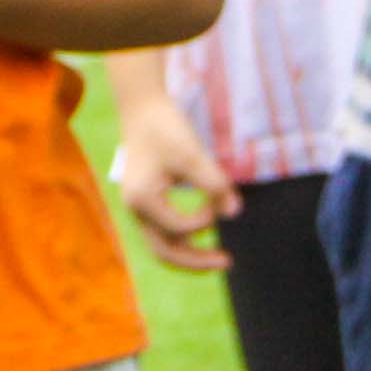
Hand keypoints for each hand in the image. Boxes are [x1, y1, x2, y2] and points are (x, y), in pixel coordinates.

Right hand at [111, 92, 239, 274]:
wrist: (143, 109)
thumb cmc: (165, 128)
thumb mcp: (192, 154)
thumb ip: (214, 183)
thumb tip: (235, 212)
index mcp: (141, 200)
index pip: (178, 228)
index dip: (205, 220)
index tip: (220, 199)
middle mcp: (135, 210)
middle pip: (165, 251)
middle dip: (196, 261)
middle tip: (228, 261)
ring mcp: (138, 209)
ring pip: (163, 245)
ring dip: (190, 254)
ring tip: (217, 257)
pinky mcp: (145, 202)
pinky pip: (164, 231)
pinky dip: (184, 237)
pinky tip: (203, 230)